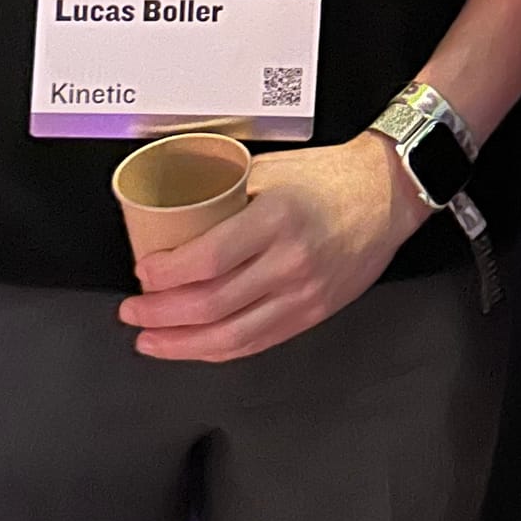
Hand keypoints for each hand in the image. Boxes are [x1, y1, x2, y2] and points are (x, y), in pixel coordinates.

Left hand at [118, 134, 429, 361]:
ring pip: (231, 335)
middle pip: (211, 304)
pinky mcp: (312, 313)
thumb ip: (226, 196)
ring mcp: (304, 294)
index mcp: (276, 218)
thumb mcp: (270, 171)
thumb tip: (175, 215)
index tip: (142, 272)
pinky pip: (257, 341)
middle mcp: (290, 261)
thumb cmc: (331, 176)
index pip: (208, 258)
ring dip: (182, 343)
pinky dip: (219, 349)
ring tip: (151, 339)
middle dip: (160, 314)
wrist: (387, 193)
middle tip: (133, 310)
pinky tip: (194, 346)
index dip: (166, 273)